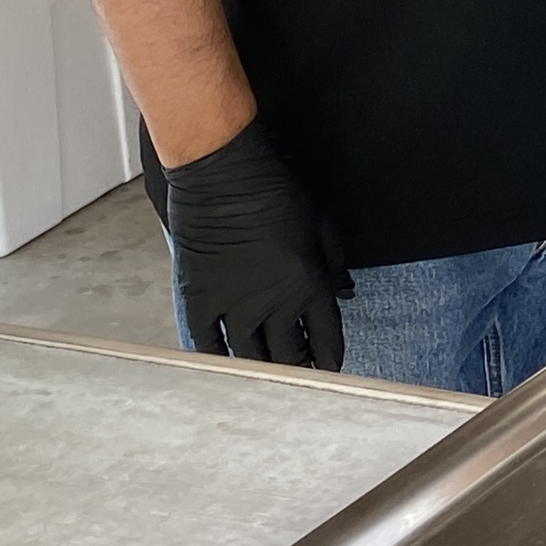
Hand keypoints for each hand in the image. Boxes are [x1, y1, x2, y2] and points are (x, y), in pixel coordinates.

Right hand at [149, 119, 347, 369]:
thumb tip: (346, 290)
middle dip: (297, 367)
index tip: (329, 369)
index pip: (327, 339)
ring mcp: (234, 304)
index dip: (329, 359)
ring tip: (267, 369)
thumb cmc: (277, 191)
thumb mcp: (321, 223)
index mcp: (310, 285)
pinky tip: (226, 360)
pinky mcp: (199, 299)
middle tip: (299, 370)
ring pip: (250, 356)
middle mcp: (274, 303)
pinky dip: (217, 357)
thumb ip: (335, 262)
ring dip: (261, 367)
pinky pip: (206, 343)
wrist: (224, 175)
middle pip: (289, 355)